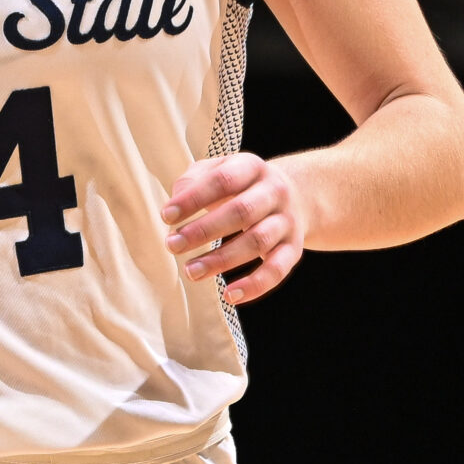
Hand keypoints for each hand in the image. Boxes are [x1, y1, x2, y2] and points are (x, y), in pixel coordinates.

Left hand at [162, 152, 306, 304]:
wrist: (296, 194)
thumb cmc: (241, 185)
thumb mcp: (219, 171)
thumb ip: (193, 181)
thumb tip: (175, 205)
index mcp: (252, 168)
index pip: (222, 180)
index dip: (193, 199)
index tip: (167, 216)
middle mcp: (274, 192)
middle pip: (241, 211)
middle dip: (203, 231)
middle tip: (172, 245)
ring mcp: (286, 221)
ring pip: (257, 242)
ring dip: (221, 259)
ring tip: (191, 271)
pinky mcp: (293, 248)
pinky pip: (278, 270)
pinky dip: (255, 285)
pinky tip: (230, 296)